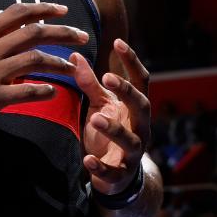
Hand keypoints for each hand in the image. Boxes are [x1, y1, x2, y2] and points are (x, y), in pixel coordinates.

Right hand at [0, 2, 89, 133]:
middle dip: (63, 33)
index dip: (43, 8)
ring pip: (35, 60)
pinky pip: (26, 92)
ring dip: (60, 63)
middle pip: (34, 33)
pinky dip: (43, 91)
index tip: (62, 9)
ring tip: (74, 68)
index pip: (18, 13)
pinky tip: (52, 91)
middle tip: (82, 36)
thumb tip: (0, 32)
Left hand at [70, 39, 150, 194]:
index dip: (131, 61)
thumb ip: (90, 82)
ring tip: (95, 117)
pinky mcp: (120, 173)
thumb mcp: (100, 103)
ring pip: (129, 139)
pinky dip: (100, 166)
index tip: (117, 42)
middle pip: (141, 105)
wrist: (116, 174)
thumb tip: (75, 55)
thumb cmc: (108, 128)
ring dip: (113, 128)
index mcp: (135, 106)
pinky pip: (113, 171)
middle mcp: (139, 126)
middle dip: (126, 92)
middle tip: (108, 78)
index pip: (141, 80)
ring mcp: (132, 151)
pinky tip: (87, 159)